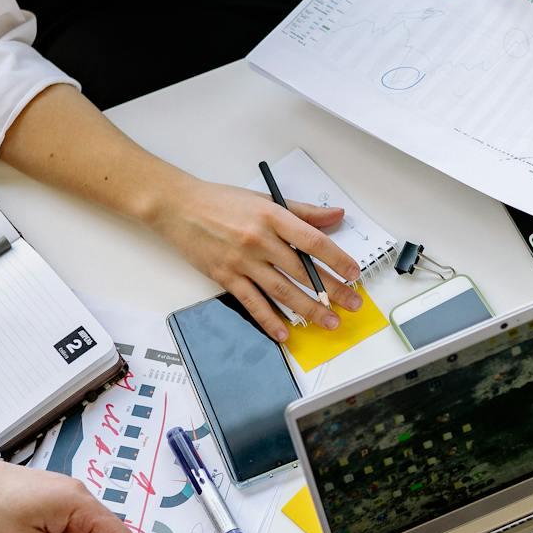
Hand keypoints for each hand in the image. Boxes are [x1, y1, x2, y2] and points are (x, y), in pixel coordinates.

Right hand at [151, 176, 361, 341]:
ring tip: (329, 322)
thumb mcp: (265, 199)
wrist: (178, 208)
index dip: (337, 259)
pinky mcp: (225, 277)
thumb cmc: (221, 202)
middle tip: (352, 304)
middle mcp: (259, 240)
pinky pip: (252, 302)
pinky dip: (269, 319)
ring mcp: (242, 261)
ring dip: (308, 309)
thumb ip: (302, 211)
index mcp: (272, 216)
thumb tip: (336, 216)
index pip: (313, 241)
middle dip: (331, 290)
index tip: (354, 273)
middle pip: (302, 270)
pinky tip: (284, 333)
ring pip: (282, 290)